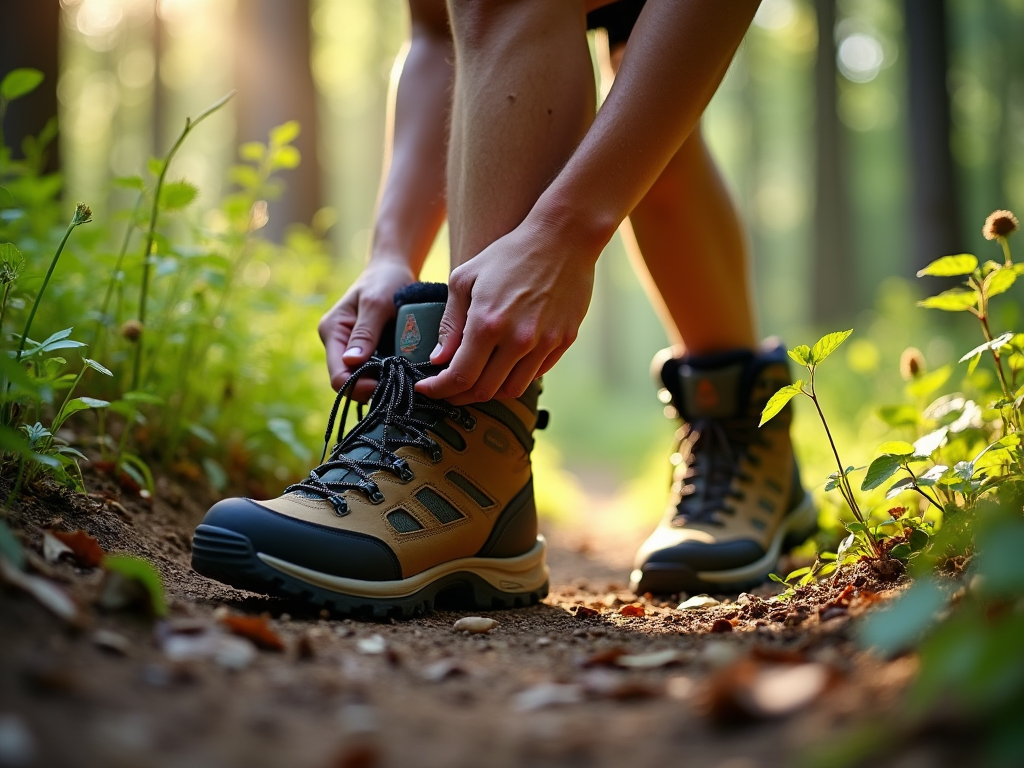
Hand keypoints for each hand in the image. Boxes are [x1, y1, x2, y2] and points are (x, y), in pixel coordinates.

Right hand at [318, 259, 415, 399]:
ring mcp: (352, 349)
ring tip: (405, 380)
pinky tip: (405, 374)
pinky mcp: (367, 351)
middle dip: (372, 388)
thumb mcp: (376, 303)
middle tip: (401, 385)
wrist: (394, 269)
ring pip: (363, 380)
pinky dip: (388, 376)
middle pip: (349, 382)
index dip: (359, 387)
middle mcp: (338, 344)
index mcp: (333, 332)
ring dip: (382, 384)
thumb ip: (365, 332)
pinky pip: (375, 372)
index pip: (338, 376)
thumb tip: (352, 362)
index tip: (387, 385)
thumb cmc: (385, 280)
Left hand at [415, 218, 595, 404]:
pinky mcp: (563, 342)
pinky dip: (515, 376)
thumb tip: (438, 359)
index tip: (426, 388)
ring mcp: (544, 343)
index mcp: (487, 324)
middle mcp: (518, 340)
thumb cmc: (509, 253)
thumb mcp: (465, 279)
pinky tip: (504, 364)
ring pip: (512, 389)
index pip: (459, 377)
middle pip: (484, 391)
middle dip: (459, 396)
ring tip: (476, 379)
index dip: (439, 390)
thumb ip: (450, 323)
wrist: (564, 237)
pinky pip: (535, 374)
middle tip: (446, 389)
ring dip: (489, 391)